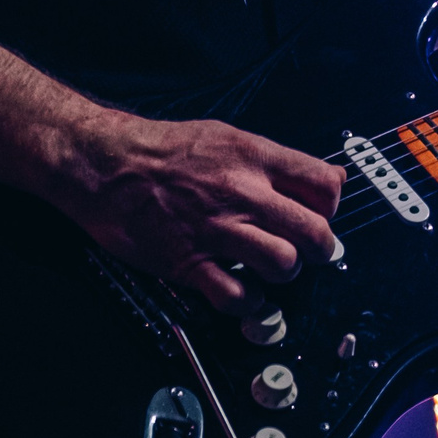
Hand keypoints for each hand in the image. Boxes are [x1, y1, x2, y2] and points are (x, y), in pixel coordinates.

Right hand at [52, 114, 345, 312]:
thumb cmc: (165, 151)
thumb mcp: (229, 137)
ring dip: (284, 272)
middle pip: (314, 231)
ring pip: (284, 264)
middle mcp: (242, 193)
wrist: (106, 165)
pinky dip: (247, 300)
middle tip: (309, 251)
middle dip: (320, 248)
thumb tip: (330, 176)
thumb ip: (279, 161)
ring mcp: (217, 230)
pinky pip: (238, 295)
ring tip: (272, 267)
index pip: (325, 185)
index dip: (331, 206)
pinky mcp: (190, 262)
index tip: (322, 214)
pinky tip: (242, 288)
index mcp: (255, 158)